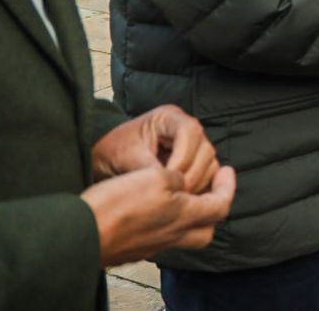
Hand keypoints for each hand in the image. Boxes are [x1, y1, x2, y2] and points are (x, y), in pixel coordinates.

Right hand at [82, 164, 235, 266]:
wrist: (80, 233)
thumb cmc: (118, 205)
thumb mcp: (156, 177)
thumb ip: (178, 178)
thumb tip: (183, 183)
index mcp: (185, 216)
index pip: (221, 205)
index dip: (228, 186)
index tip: (227, 170)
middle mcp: (172, 235)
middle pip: (206, 228)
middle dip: (212, 207)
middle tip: (208, 188)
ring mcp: (152, 245)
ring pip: (182, 234)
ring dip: (187, 214)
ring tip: (179, 194)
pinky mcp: (134, 248)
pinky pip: (159, 237)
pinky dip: (164, 221)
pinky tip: (152, 207)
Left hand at [92, 105, 218, 193]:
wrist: (108, 160)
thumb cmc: (113, 152)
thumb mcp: (124, 156)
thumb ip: (146, 166)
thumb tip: (166, 184)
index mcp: (169, 118)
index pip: (190, 132)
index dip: (183, 156)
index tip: (168, 178)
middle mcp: (187, 128)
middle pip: (205, 150)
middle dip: (190, 175)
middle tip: (173, 194)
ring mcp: (195, 146)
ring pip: (211, 165)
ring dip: (196, 184)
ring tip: (175, 199)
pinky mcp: (196, 164)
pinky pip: (208, 178)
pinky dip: (199, 190)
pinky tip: (182, 201)